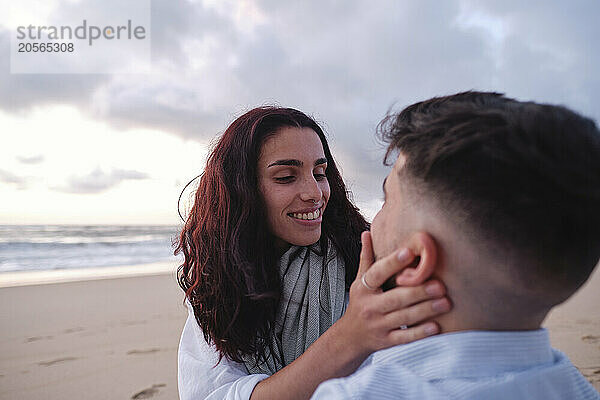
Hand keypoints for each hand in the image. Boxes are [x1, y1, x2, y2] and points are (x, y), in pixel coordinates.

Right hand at [335, 231, 450, 358]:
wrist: (350, 337)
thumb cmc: (360, 303)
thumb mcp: (359, 280)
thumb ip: (366, 258)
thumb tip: (367, 232)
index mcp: (364, 288)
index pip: (377, 272)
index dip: (393, 262)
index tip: (410, 252)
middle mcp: (370, 306)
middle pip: (395, 298)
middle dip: (419, 291)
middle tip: (440, 284)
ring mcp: (378, 325)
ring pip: (403, 317)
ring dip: (426, 310)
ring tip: (445, 302)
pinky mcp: (387, 341)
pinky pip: (405, 337)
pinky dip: (420, 333)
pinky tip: (436, 326)